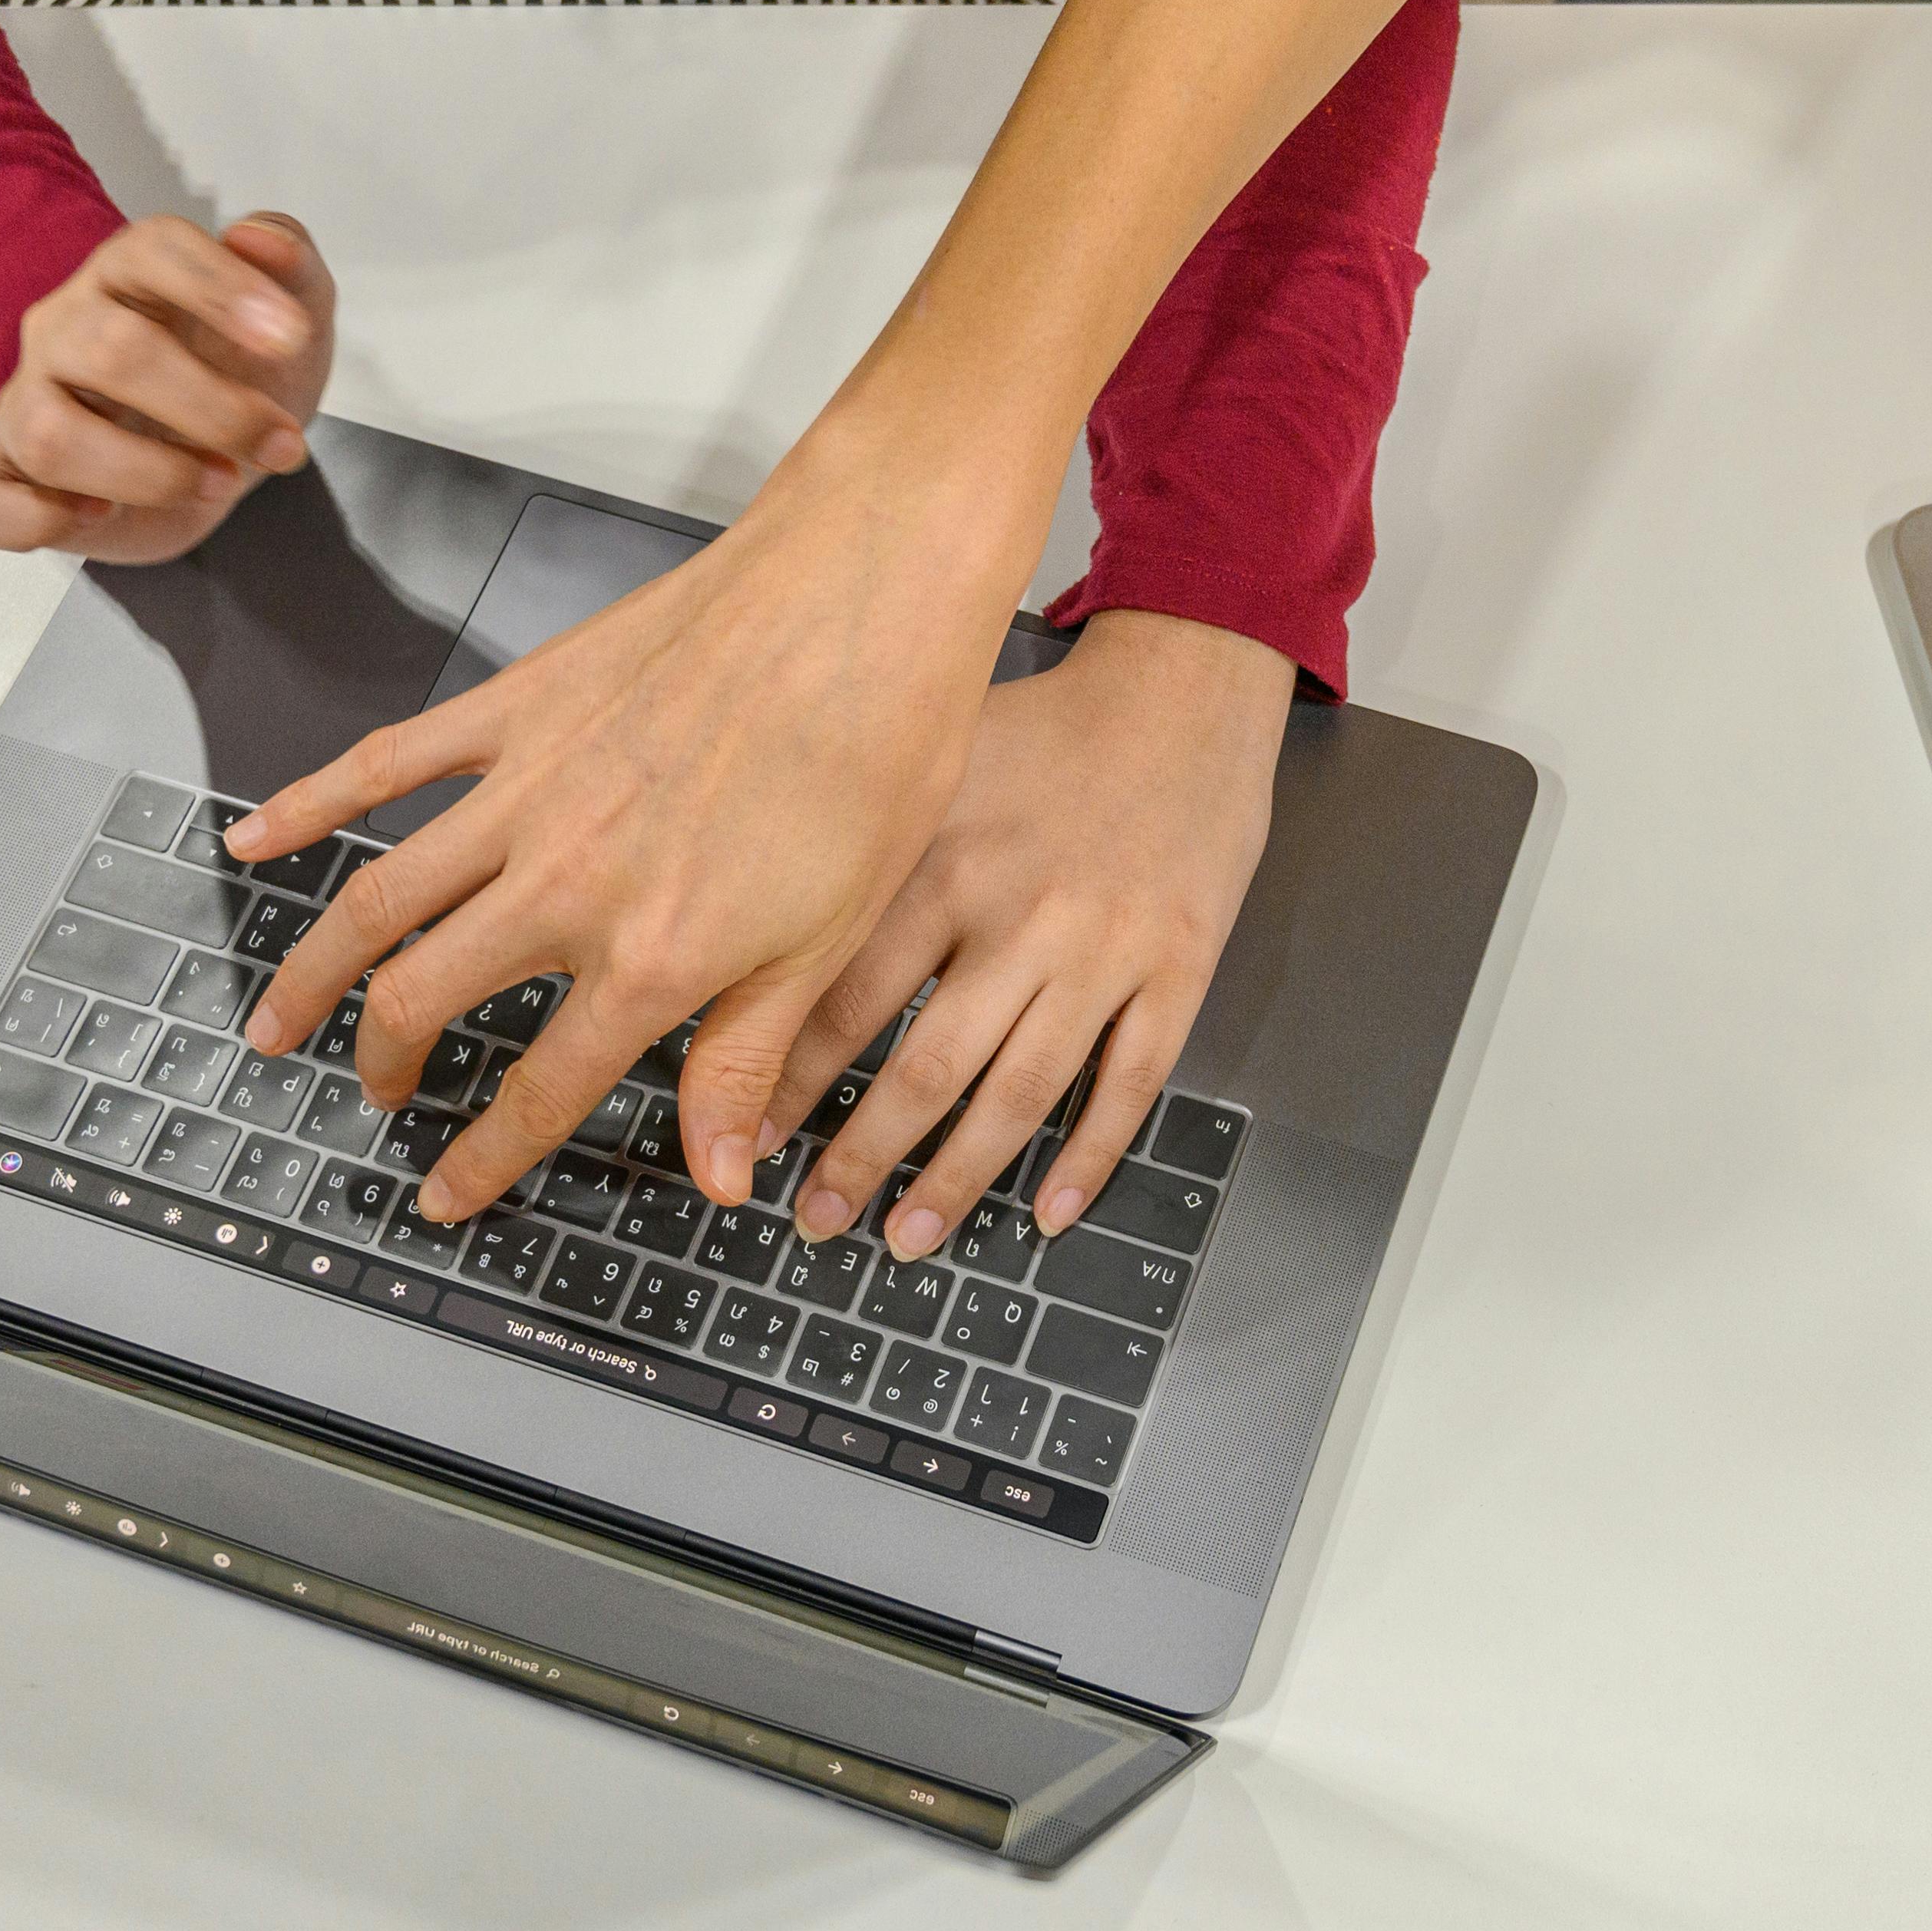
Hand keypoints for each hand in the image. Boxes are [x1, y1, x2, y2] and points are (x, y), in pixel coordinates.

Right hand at [0, 213, 331, 565]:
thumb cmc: (240, 369)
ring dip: (145, 471)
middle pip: (112, 351)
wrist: (217, 448)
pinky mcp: (12, 479)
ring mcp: (29, 403)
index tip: (290, 337)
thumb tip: (258, 238)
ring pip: (48, 435)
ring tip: (218, 483)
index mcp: (129, 272)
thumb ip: (290, 258)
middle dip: (213, 408)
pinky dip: (25, 519)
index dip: (221, 288)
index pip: (154, 250)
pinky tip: (95, 514)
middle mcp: (66, 329)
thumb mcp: (293, 313)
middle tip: (283, 445)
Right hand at [227, 424, 1050, 1223]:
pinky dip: (308, 804)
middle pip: (423, 1000)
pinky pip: (387, 766)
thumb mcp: (829, 943)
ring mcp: (527, 792)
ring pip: (378, 901)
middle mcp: (565, 885)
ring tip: (275, 1024)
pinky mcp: (515, 708)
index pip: (537, 1090)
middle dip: (384, 1063)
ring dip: (311, 972)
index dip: (483, 1159)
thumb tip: (719, 1179)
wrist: (858, 605)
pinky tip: (253, 841)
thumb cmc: (871, 764)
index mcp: (649, 958)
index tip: (445, 1197)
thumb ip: (748, 1062)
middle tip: (379, 1094)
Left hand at [771, 611, 1288, 1260]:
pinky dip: (1089, 1157)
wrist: (1182, 692)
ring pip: (1021, 1094)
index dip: (791, 1080)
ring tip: (905, 1238)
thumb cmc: (1046, 731)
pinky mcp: (1177, 968)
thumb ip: (863, 862)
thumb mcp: (933, 774)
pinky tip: (1047, 1213)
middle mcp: (1021, 917)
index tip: (748, 1135)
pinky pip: (1129, 1083)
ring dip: (957, 1179)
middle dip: (861, 1156)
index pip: (848, 999)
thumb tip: (760, 949)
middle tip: (815, 1216)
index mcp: (945, 864)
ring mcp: (1104, 951)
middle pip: (927, 1068)